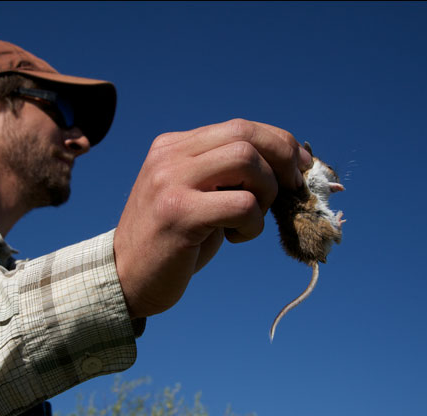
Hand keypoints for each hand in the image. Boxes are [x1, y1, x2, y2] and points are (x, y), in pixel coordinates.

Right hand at [114, 119, 313, 318]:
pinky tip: (235, 237)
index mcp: (172, 146)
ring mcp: (171, 182)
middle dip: (283, 159)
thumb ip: (224, 174)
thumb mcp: (194, 195)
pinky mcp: (179, 214)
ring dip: (267, 191)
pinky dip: (254, 224)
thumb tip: (287, 165)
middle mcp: (169, 157)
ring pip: (246, 161)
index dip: (279, 143)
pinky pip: (243, 204)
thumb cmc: (170, 241)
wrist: (126, 278)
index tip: (300, 166)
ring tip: (252, 218)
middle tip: (292, 190)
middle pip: (245, 134)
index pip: (239, 127)